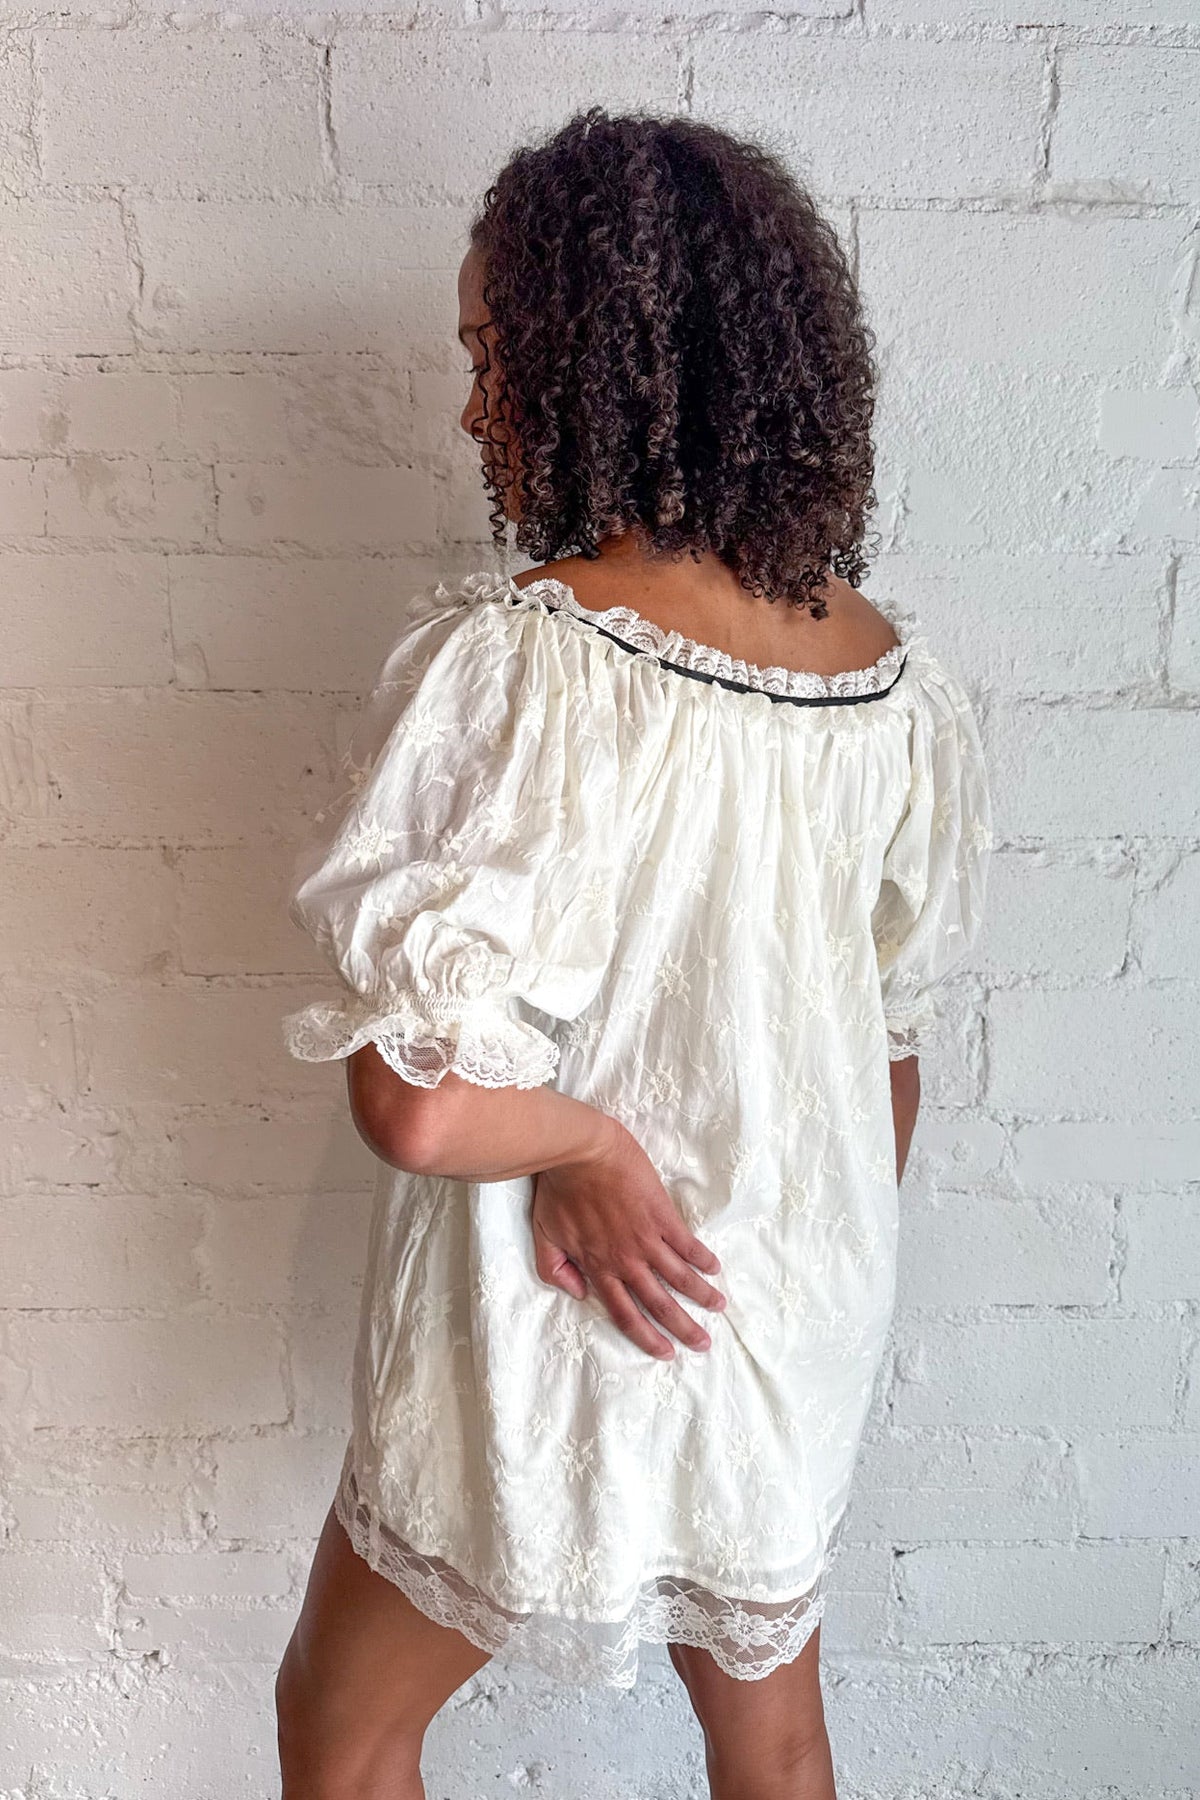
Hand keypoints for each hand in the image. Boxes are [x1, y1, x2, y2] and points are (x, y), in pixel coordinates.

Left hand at [530, 1113, 726, 1359]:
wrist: (577, 1152)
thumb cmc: (557, 1190)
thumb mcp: (544, 1235)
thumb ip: (555, 1269)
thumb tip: (578, 1293)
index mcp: (599, 1268)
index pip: (625, 1313)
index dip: (646, 1336)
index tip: (665, 1352)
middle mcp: (626, 1260)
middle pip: (659, 1304)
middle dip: (683, 1328)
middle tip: (703, 1344)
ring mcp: (646, 1238)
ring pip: (679, 1276)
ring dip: (701, 1295)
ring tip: (719, 1307)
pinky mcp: (661, 1214)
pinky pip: (687, 1243)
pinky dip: (702, 1258)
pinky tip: (714, 1268)